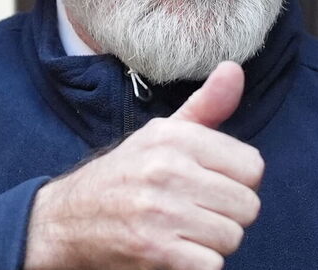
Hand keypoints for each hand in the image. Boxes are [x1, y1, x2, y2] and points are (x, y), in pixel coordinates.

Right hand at [24, 61, 263, 269]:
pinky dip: (197, 267)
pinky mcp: (155, 251)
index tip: (208, 186)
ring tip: (181, 233)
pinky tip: (174, 253)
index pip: (252, 167)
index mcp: (175, 137)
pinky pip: (212, 266)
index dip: (236, 183)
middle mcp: (168, 169)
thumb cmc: (124, 176)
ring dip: (211, 245)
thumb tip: (234, 68)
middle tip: (193, 214)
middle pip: (247, 206)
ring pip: (232, 238)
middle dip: (226, 217)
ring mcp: (161, 212)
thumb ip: (206, 106)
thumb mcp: (161, 134)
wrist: (65, 221)